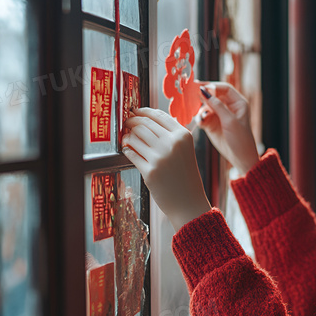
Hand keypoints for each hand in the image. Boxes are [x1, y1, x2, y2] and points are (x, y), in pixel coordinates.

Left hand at [121, 107, 211, 231]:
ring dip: (127, 136)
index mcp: (183, 136)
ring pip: (135, 137)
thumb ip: (170, 135)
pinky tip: (127, 150)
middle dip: (131, 122)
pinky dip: (127, 150)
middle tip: (126, 123)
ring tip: (127, 138)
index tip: (135, 111)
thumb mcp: (185, 150)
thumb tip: (145, 120)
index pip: (158, 115)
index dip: (143, 111)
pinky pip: (131, 154)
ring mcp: (160, 157)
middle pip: (143, 124)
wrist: (189, 203)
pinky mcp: (150, 171)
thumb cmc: (185, 177)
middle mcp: (172, 143)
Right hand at [194, 82, 259, 175]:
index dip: (213, 86)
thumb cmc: (241, 139)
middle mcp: (228, 107)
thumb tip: (205, 91)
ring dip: (201, 109)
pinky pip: (202, 116)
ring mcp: (219, 115)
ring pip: (206, 106)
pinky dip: (200, 118)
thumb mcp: (230, 121)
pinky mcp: (211, 124)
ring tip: (201, 117)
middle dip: (203, 96)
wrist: (240, 158)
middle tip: (191, 95)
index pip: (224, 88)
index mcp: (238, 103)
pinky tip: (201, 123)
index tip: (201, 87)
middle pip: (213, 95)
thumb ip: (217, 105)